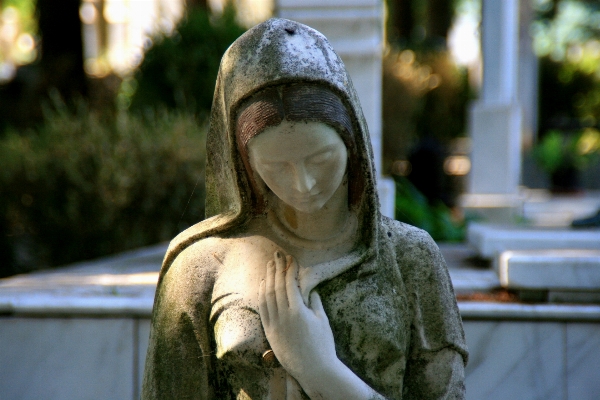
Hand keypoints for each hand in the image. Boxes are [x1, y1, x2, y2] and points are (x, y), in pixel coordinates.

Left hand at [258, 252, 381, 398]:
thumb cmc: (322, 345)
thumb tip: (310, 289)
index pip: (289, 284)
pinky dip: (261, 294)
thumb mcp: (323, 321)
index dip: (289, 269)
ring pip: (267, 295)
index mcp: (298, 311)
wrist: (313, 369)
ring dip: (268, 278)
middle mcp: (283, 316)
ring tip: (269, 265)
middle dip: (276, 268)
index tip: (291, 258)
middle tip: (277, 255)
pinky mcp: (269, 331)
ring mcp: (274, 324)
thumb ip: (315, 302)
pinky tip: (263, 284)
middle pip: (276, 286)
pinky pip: (262, 309)